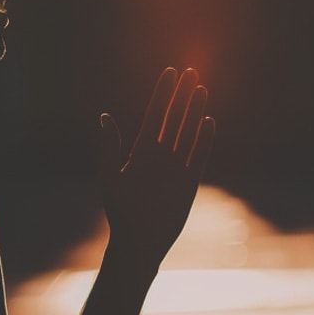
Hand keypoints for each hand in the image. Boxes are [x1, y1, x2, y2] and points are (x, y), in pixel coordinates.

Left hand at [97, 67, 215, 268]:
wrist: (139, 242)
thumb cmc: (120, 212)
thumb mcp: (110, 177)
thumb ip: (110, 147)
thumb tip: (105, 117)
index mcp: (141, 150)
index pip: (155, 114)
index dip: (163, 94)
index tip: (170, 73)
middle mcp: (160, 154)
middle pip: (174, 118)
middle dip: (182, 95)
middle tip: (191, 72)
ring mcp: (176, 166)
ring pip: (188, 131)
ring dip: (195, 110)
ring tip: (202, 89)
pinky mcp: (189, 181)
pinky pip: (199, 155)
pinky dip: (204, 139)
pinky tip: (209, 121)